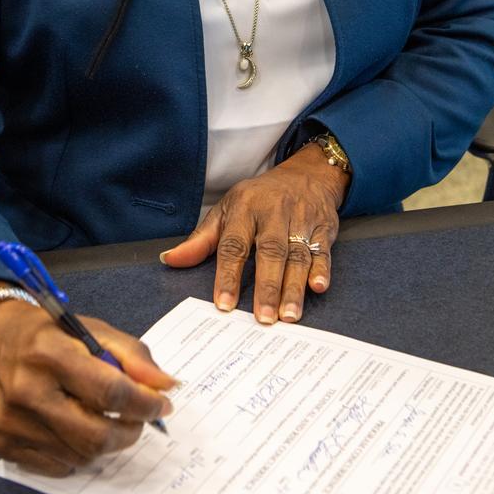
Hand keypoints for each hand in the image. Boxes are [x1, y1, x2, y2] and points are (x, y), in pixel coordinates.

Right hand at [0, 281, 175, 475]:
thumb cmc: (46, 333)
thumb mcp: (90, 328)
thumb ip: (132, 355)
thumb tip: (166, 387)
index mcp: (49, 353)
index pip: (109, 392)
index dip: (144, 403)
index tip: (162, 404)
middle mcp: (26, 391)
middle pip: (95, 435)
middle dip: (130, 432)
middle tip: (139, 419)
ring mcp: (11, 423)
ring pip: (80, 456)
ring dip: (105, 443)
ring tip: (106, 419)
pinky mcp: (1, 444)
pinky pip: (58, 466)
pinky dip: (78, 452)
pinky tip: (76, 427)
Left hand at [161, 143, 348, 324]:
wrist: (306, 174)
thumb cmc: (259, 198)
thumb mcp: (227, 210)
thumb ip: (201, 239)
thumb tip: (169, 260)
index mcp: (245, 208)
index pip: (234, 244)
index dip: (228, 275)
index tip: (224, 305)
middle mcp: (274, 213)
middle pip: (270, 251)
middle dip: (267, 286)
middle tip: (263, 318)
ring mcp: (301, 219)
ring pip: (297, 255)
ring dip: (293, 287)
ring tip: (287, 316)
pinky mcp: (324, 228)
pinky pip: (323, 250)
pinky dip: (322, 269)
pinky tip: (317, 287)